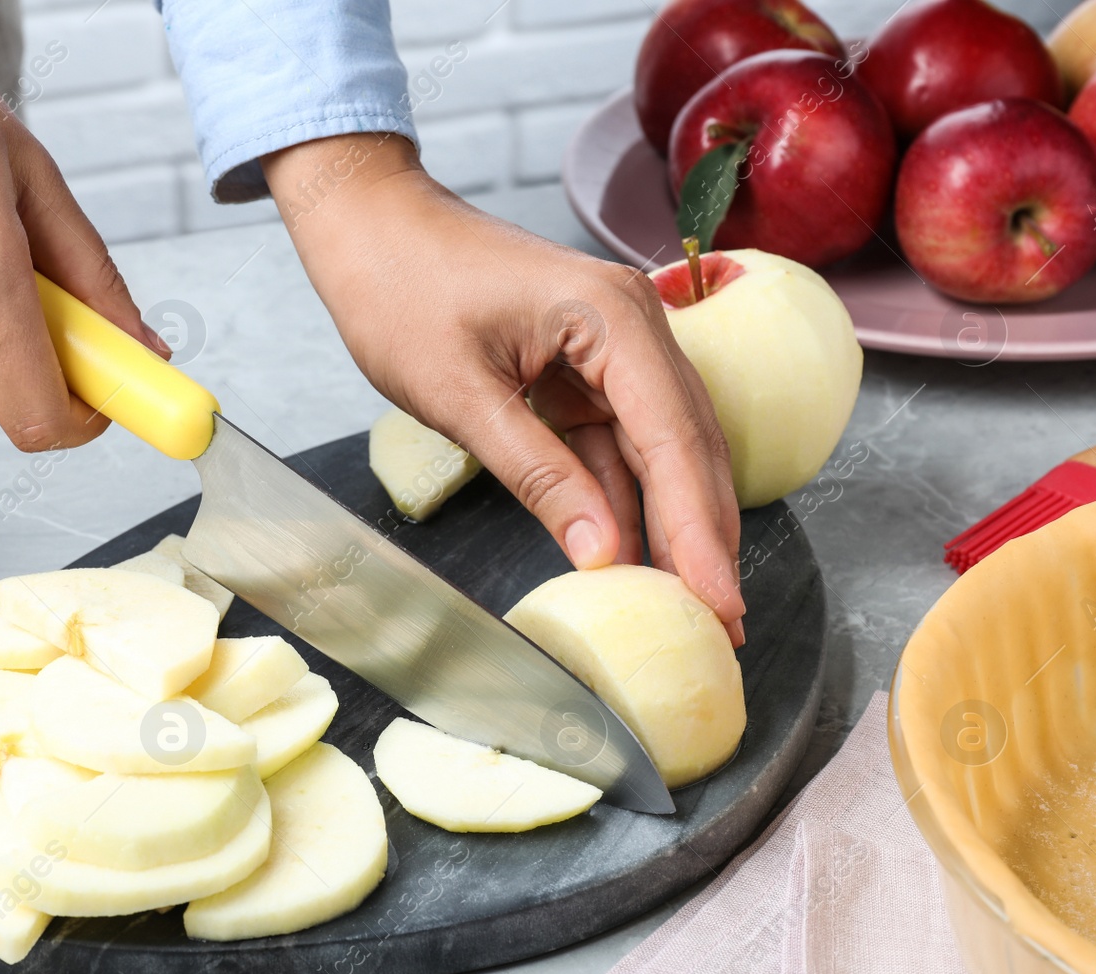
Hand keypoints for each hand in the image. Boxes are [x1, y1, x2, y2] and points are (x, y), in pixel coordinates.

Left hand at [262, 135, 743, 643]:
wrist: (372, 228)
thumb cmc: (401, 289)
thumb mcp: (461, 395)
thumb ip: (537, 474)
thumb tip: (599, 551)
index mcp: (612, 316)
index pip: (676, 439)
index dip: (699, 529)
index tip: (719, 601)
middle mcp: (634, 324)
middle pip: (689, 445)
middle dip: (705, 537)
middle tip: (723, 623)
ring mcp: (614, 345)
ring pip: (662, 448)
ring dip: (673, 523)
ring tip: (690, 603)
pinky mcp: (587, 366)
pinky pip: (621, 441)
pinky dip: (627, 497)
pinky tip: (634, 555)